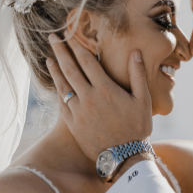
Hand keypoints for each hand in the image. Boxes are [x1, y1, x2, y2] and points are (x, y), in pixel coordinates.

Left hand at [46, 35, 151, 162]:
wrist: (125, 158)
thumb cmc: (137, 128)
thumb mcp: (143, 100)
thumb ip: (138, 74)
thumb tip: (135, 52)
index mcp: (105, 89)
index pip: (86, 61)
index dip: (76, 46)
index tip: (68, 34)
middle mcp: (88, 98)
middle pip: (70, 69)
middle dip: (60, 51)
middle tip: (52, 38)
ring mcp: (78, 112)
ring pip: (62, 86)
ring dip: (55, 70)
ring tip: (49, 58)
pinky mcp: (72, 124)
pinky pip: (61, 104)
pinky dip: (58, 92)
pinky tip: (56, 84)